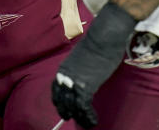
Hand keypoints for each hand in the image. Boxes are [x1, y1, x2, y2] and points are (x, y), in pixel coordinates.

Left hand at [51, 2, 137, 127]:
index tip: (64, 107)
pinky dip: (88, 116)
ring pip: (72, 106)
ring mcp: (74, 82)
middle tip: (73, 118)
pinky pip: (83, 106)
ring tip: (86, 124)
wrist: (103, 38)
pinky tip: (93, 120)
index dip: (59, 101)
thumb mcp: (81, 56)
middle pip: (61, 100)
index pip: (55, 89)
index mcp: (63, 69)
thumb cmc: (97, 43)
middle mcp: (65, 77)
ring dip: (80, 117)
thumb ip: (79, 67)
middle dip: (66, 111)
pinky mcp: (86, 87)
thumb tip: (84, 73)